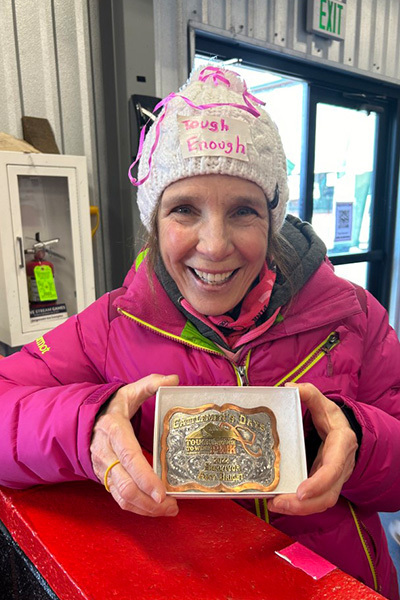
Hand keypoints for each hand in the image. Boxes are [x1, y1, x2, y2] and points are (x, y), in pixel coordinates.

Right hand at [90, 373, 178, 516]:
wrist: (86, 420)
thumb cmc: (113, 407)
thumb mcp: (129, 391)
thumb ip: (150, 384)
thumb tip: (173, 380)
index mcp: (114, 430)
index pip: (129, 457)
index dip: (145, 477)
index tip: (162, 492)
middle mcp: (106, 453)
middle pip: (126, 485)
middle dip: (149, 501)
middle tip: (172, 506)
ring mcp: (104, 468)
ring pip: (122, 496)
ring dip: (145, 508)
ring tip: (169, 509)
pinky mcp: (105, 478)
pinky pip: (119, 499)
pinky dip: (138, 508)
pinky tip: (155, 509)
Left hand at [268, 382, 357, 515]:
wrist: (346, 433)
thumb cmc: (333, 420)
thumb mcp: (324, 404)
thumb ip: (309, 394)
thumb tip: (290, 387)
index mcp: (341, 446)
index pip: (333, 469)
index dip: (318, 483)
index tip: (300, 491)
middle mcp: (340, 468)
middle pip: (327, 495)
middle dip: (303, 505)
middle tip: (278, 503)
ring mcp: (333, 480)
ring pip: (321, 503)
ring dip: (298, 509)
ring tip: (274, 505)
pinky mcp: (323, 486)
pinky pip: (314, 501)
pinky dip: (297, 506)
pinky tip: (277, 502)